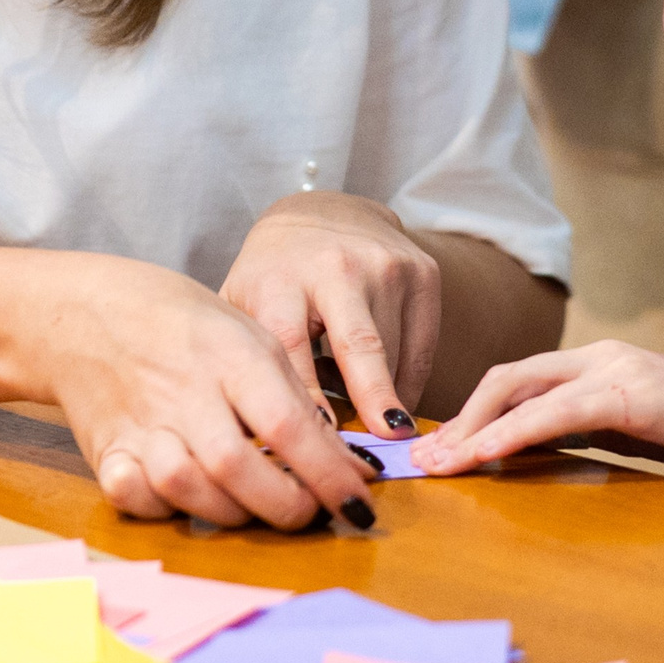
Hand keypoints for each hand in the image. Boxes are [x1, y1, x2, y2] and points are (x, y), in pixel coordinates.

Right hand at [35, 254, 376, 530]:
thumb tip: (347, 464)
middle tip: (312, 513)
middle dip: (285, 505)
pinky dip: (165, 509)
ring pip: (186, 488)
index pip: (287, 426)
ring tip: (258, 506)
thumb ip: (294, 398)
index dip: (329, 473)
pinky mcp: (104, 450)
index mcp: (230, 356)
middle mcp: (184, 391)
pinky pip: (135, 496)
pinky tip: (189, 500)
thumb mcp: (250, 338)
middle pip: (236, 467)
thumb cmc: (186, 325)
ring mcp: (140, 423)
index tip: (360, 501)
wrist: (87, 312)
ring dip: (233, 513)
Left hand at [220, 192, 437, 436]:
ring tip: (371, 432)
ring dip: (385, 400)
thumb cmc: (271, 277)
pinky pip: (422, 347)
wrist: (322, 213)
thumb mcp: (240, 305)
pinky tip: (392, 404)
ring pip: (395, 352)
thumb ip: (241, 358)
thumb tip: (246, 437)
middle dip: (371, 399)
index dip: (307, 398)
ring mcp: (386, 266)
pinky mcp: (423, 273)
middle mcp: (336, 266)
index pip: (292, 346)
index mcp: (280, 278)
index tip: (316, 443)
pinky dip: (410, 383)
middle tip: (381, 449)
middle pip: (359, 345)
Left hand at [407, 340, 663, 491]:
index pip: (518, 381)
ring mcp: (618, 369)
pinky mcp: (636, 394)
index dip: (471, 414)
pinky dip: (512, 435)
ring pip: (521, 389)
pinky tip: (484, 457)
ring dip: (471, 429)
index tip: (437, 450)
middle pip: (506, 378)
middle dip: (456, 418)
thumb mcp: (639, 435)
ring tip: (436, 465)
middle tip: (417, 461)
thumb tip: (530, 453)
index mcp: (601, 364)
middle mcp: (602, 356)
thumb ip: (589, 433)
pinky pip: (558, 413)